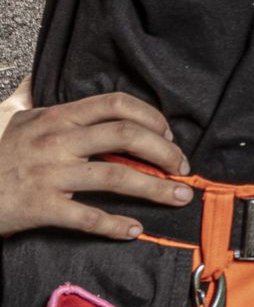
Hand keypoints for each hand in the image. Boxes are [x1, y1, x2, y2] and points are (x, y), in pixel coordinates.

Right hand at [0, 93, 193, 238]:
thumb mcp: (10, 118)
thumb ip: (27, 96)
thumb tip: (33, 76)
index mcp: (57, 118)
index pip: (115, 105)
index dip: (150, 116)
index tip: (168, 133)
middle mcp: (57, 141)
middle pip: (125, 136)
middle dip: (164, 150)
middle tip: (183, 166)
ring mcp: (49, 174)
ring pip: (115, 177)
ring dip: (155, 188)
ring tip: (179, 196)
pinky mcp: (39, 207)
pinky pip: (86, 217)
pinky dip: (114, 225)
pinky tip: (134, 230)